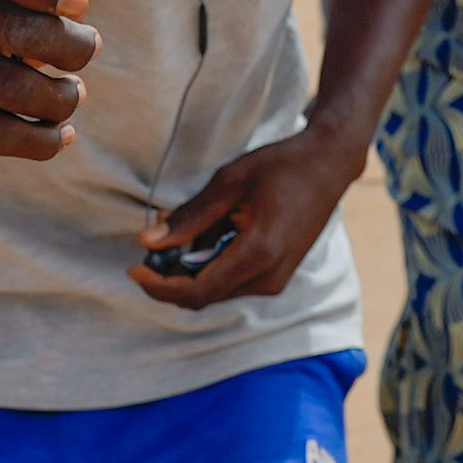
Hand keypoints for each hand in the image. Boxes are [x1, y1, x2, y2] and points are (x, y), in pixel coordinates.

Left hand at [130, 124, 359, 309]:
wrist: (329, 165)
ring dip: (190, 271)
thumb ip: (189, 217)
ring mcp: (276, 280)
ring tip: (185, 231)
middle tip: (152, 245)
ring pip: (216, 292)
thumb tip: (147, 242)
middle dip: (170, 278)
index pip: (196, 292)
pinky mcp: (278, 276)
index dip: (159, 286)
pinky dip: (210, 267)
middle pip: (203, 297)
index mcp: (257, 254)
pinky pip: (232, 283)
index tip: (133, 268)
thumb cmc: (280, 167)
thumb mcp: (228, 183)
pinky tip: (210, 235)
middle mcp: (268, 277)